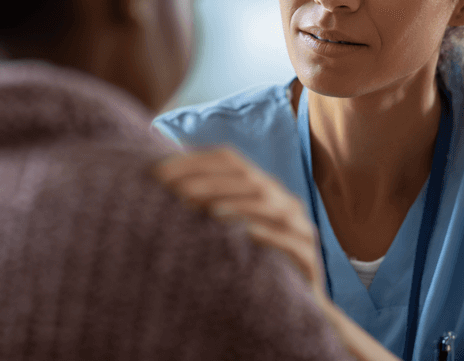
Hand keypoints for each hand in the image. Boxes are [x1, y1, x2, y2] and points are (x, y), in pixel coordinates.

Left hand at [153, 146, 323, 290]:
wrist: (292, 303)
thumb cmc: (249, 259)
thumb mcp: (226, 225)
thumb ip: (202, 201)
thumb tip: (155, 181)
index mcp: (264, 186)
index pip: (230, 160)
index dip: (195, 161)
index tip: (159, 173)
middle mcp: (284, 201)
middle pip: (248, 180)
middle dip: (209, 183)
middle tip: (175, 192)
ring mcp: (300, 228)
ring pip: (270, 207)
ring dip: (238, 205)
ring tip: (208, 211)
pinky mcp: (308, 258)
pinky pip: (290, 242)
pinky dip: (267, 235)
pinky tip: (245, 234)